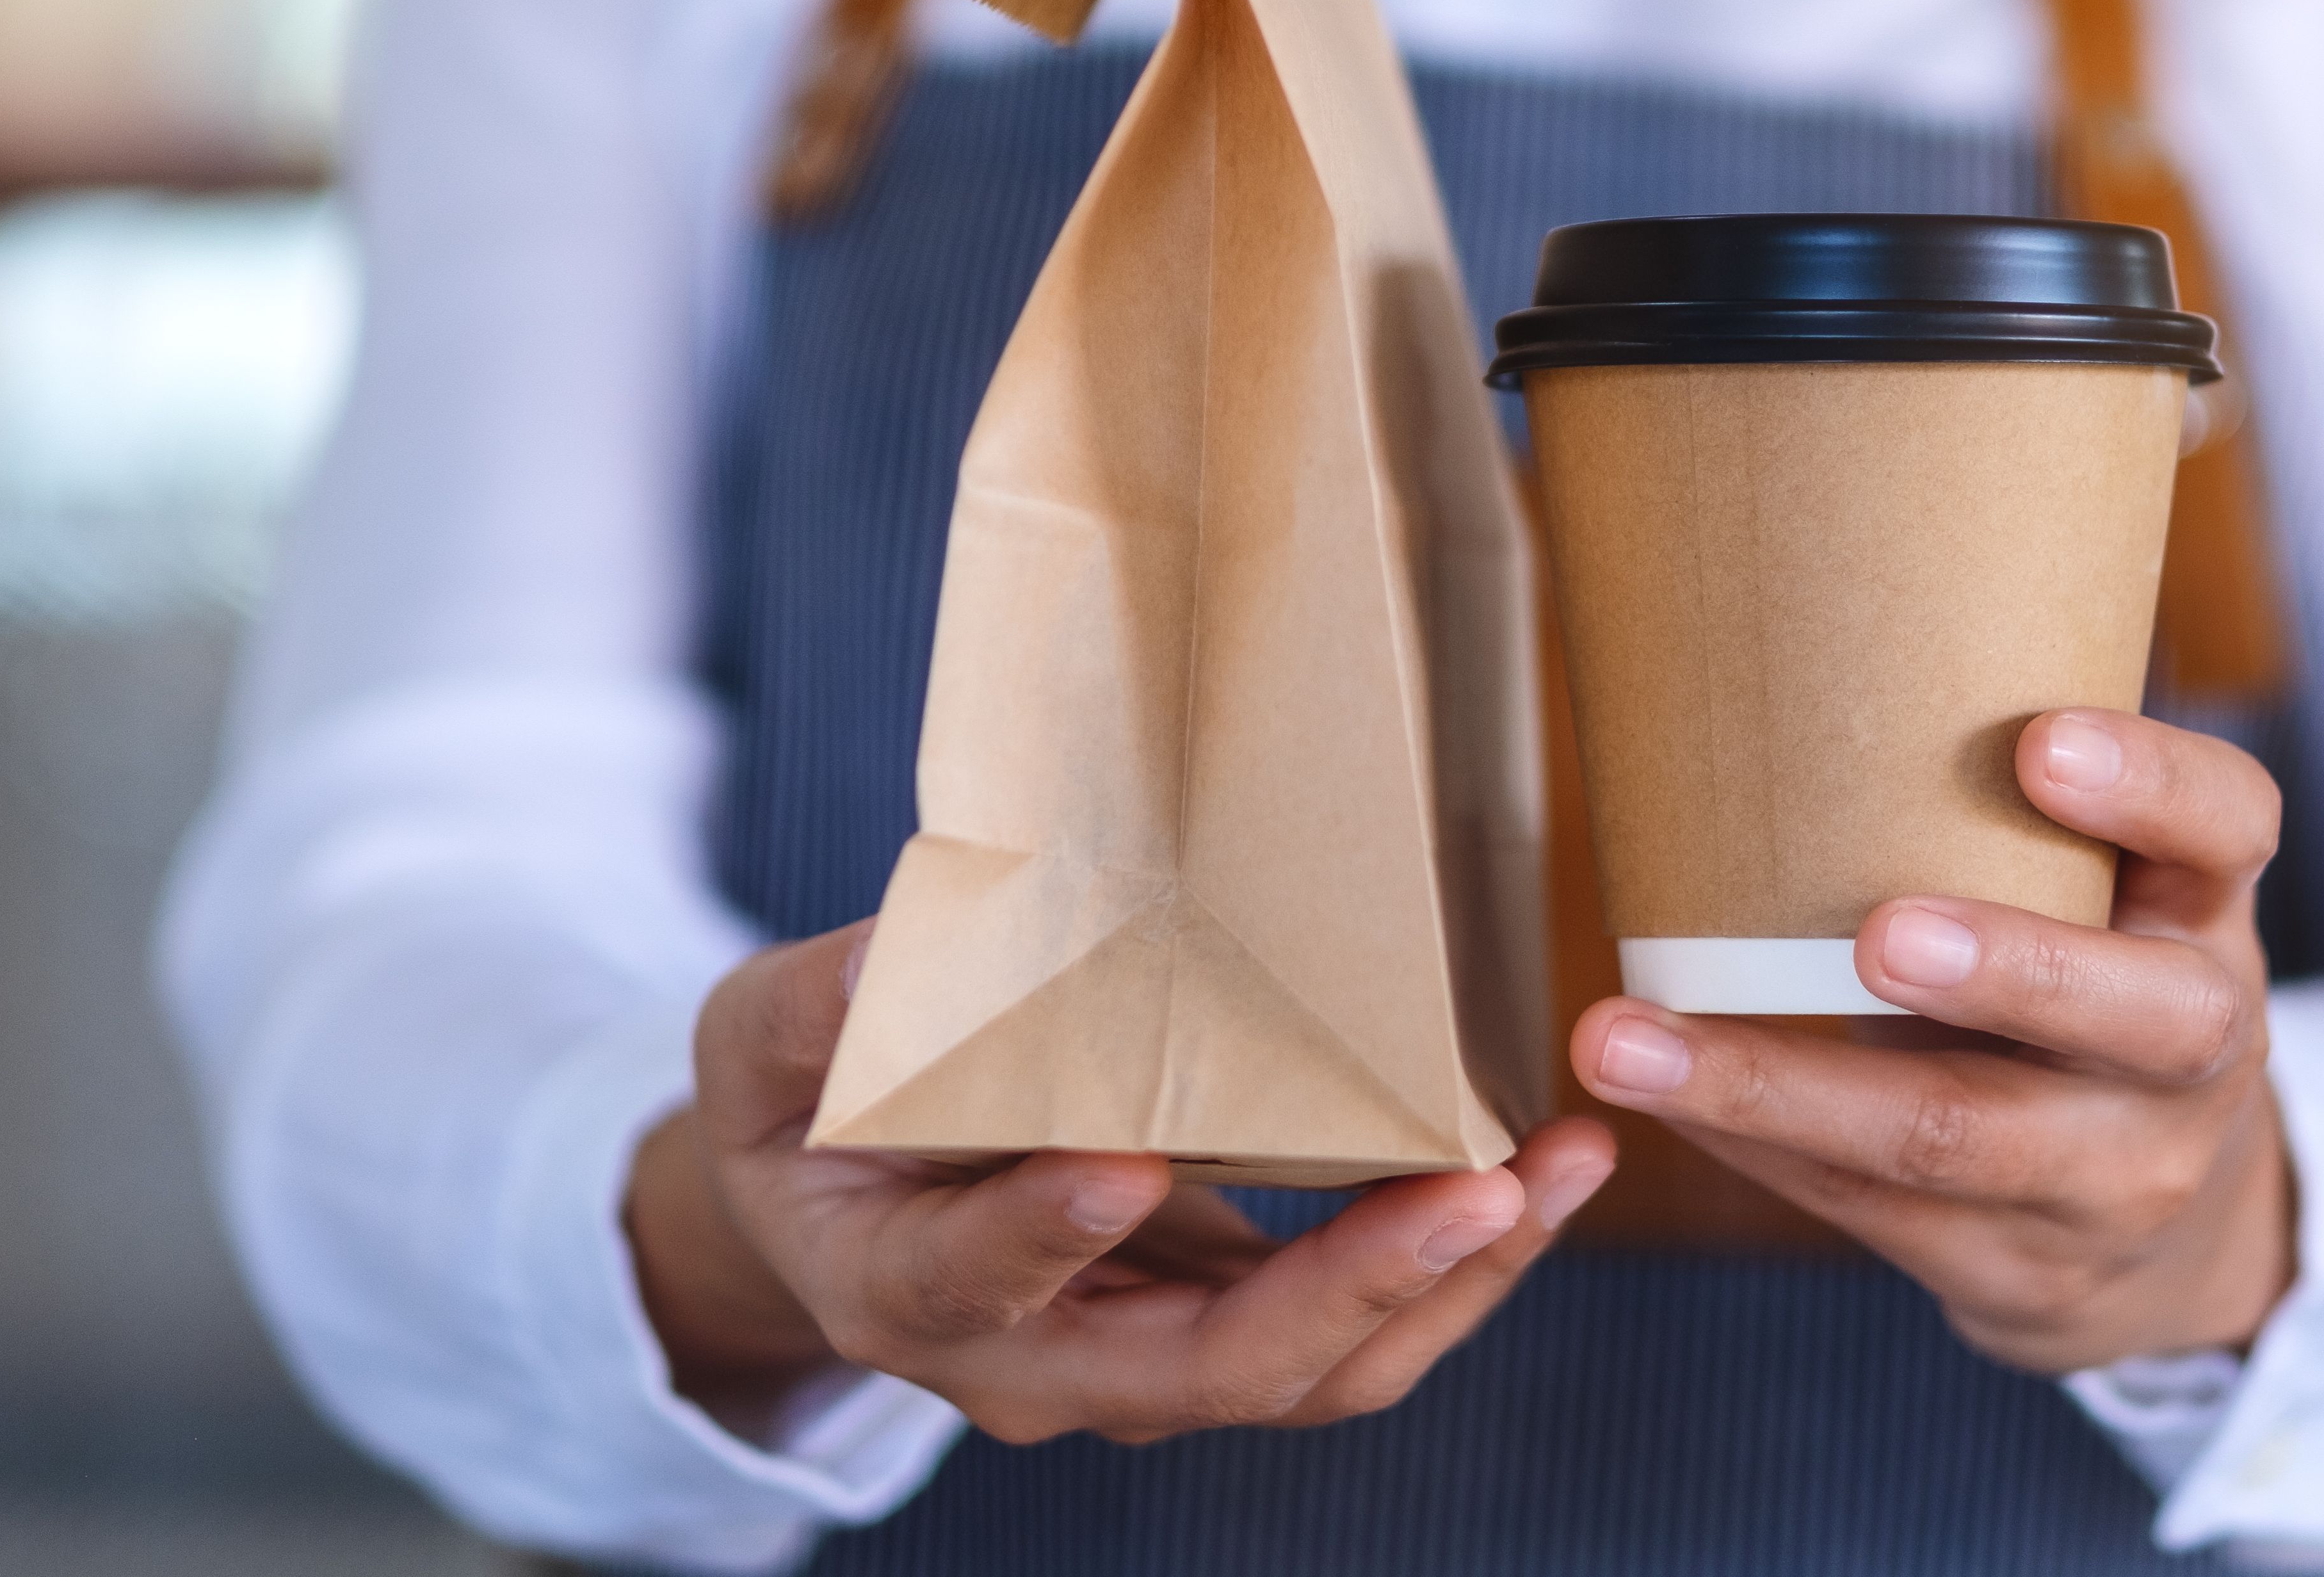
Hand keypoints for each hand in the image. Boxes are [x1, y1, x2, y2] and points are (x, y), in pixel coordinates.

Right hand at [629, 923, 1617, 1442]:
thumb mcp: (763, 1040)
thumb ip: (820, 1005)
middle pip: (1206, 1371)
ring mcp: (1140, 1362)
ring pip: (1313, 1373)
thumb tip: (890, 951)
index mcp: (897, 1289)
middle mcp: (1033, 1364)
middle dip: (1353, 1287)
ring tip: (1560, 1174)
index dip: (1044, 1235)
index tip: (1121, 1164)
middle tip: (1479, 1191)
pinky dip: (1454, 1263)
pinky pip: (1353, 1331)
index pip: (974, 1283)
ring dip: (1449, 1283)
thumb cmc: (802, 1108)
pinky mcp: (1220, 1326)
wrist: (837, 1208)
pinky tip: (1542, 1175)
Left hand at [1569, 709, 2292, 1372]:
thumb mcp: (2102, 897)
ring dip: (1779, 1087)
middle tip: (1876, 934)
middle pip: (2133, 1014)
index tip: (2041, 742)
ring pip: (1959, 1137)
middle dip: (2003, 971)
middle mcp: (2196, 1048)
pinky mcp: (2022, 1268)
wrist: (2167, 1226)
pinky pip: (1872, 1206)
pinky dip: (1752, 1141)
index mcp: (2208, 912)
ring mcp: (2118, 1173)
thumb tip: (1783, 660)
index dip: (2149, 784)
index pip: (2228, 826)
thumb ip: (2010, 818)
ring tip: (1626, 1040)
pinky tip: (1657, 1094)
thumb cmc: (2085, 988)